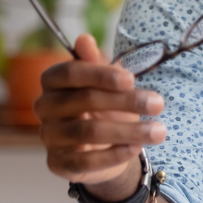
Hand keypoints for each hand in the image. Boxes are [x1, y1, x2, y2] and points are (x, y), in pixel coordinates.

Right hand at [34, 34, 166, 190]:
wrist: (107, 146)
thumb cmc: (108, 106)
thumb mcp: (109, 83)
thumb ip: (98, 63)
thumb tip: (84, 39)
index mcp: (53, 80)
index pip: (70, 73)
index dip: (100, 75)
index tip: (131, 79)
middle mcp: (45, 106)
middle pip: (84, 101)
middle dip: (126, 101)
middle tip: (158, 104)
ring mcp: (49, 136)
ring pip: (87, 132)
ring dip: (128, 131)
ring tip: (158, 131)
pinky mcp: (57, 163)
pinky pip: (84, 161)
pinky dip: (113, 155)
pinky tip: (136, 149)